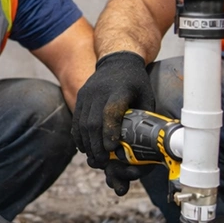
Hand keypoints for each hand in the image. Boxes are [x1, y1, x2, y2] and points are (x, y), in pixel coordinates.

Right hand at [71, 51, 155, 193]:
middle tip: (102, 162)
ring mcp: (87, 94)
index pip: (111, 113)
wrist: (117, 60)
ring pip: (82, 124)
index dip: (110, 133)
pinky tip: (85, 147)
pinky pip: (77, 120)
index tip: (112, 150)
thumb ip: (144, 117)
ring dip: (87, 144)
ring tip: (94, 158)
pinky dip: (79, 136)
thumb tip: (147, 144)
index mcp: (120, 91)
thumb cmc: (136, 82)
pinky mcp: (80, 97)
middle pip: (93, 123)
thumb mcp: (146, 96)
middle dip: (96, 145)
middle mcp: (100, 92)